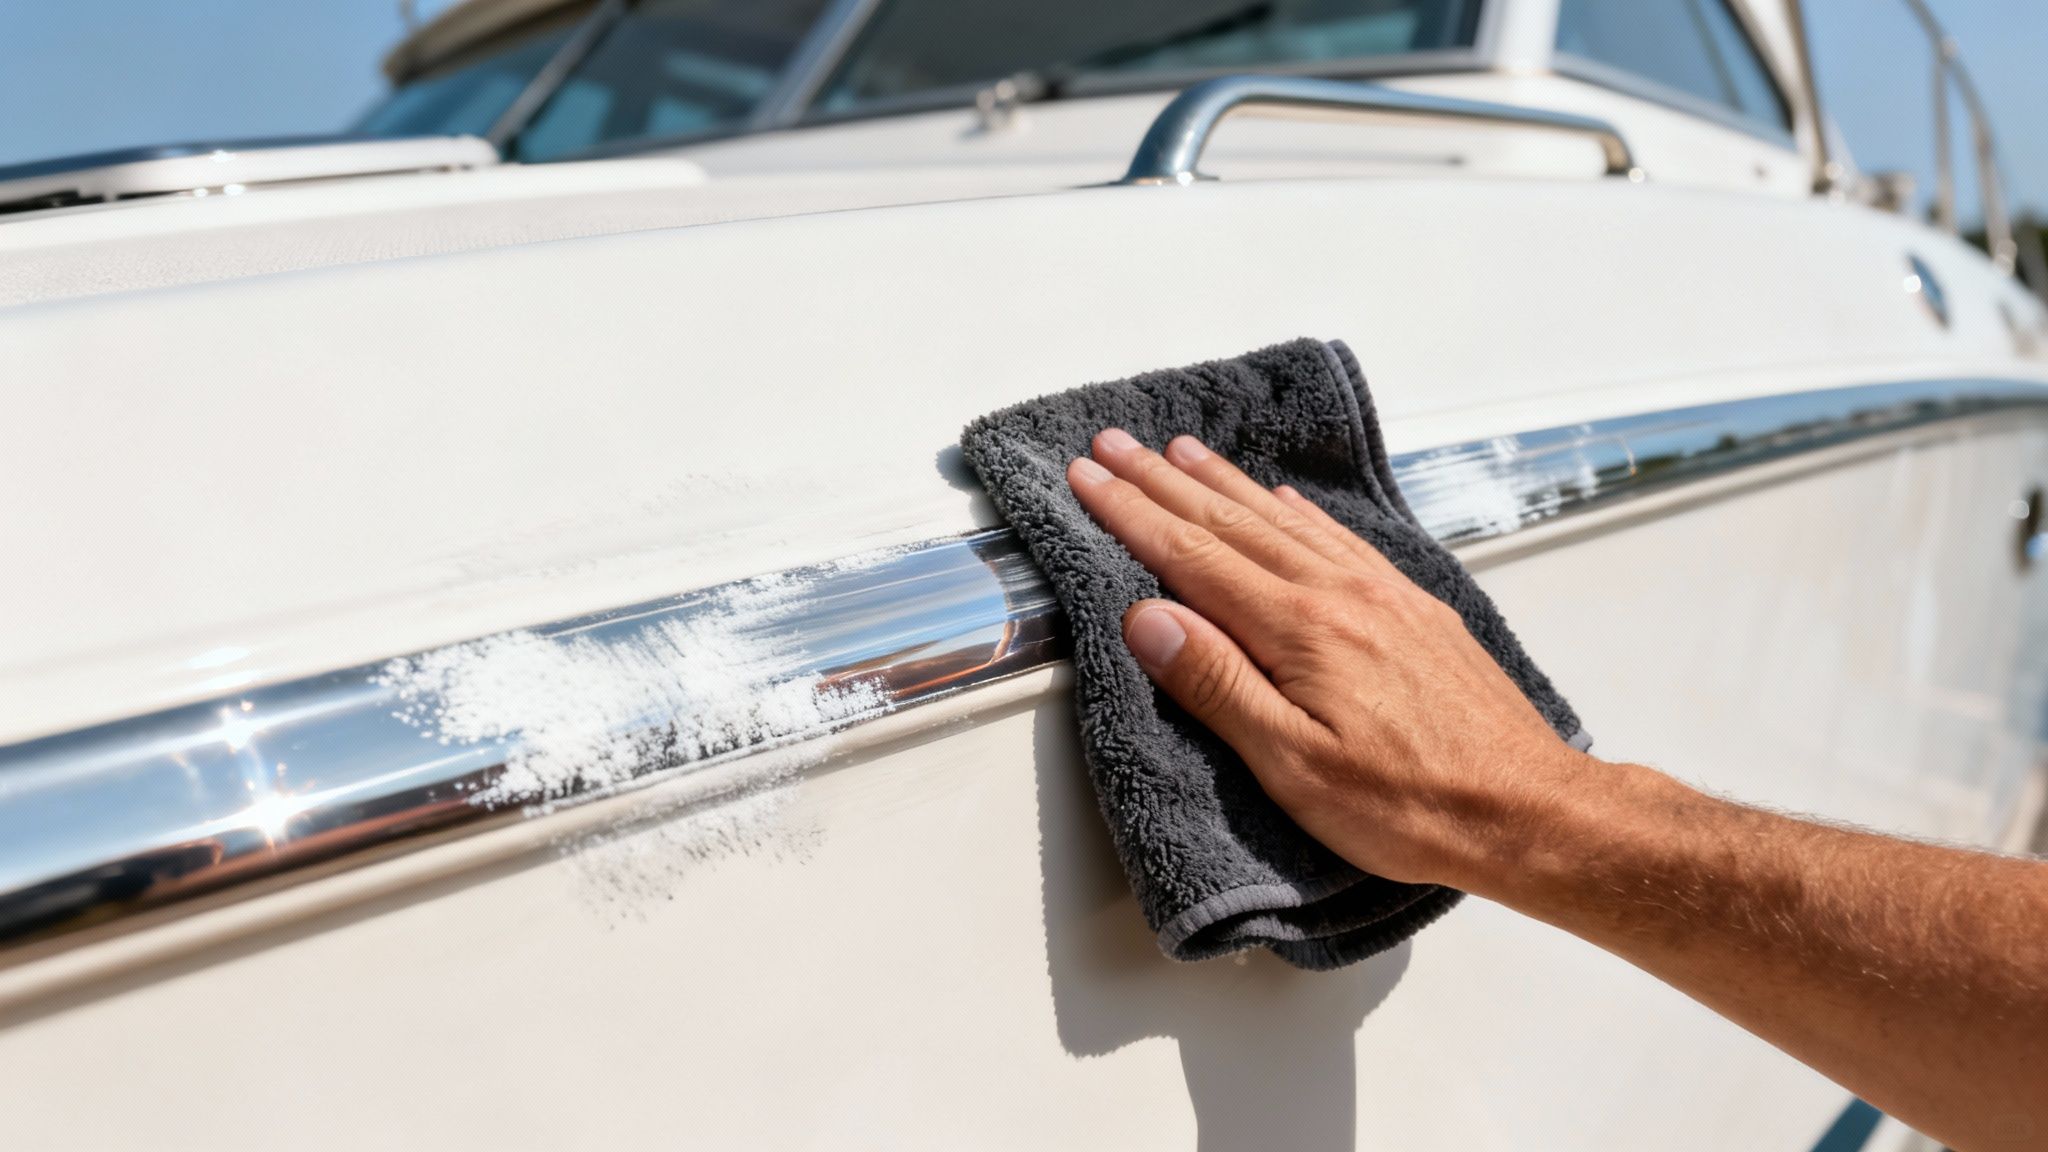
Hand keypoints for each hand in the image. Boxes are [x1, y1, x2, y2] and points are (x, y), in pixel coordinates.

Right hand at [1065, 428, 1587, 892]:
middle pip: (1231, 522)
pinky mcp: (1412, 609)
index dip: (1131, 515)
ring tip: (1181, 450)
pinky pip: (1338, 537)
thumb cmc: (1410, 805)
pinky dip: (1298, 509)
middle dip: (1162, 481)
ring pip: (1283, 519)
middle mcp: (1339, 593)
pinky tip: (1283, 497)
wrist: (1527, 809)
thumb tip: (1147, 617)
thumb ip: (1217, 684)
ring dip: (1224, 482)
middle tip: (1112, 445)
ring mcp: (1381, 594)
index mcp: (1300, 629)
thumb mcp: (1293, 766)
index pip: (1192, 557)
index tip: (1086, 479)